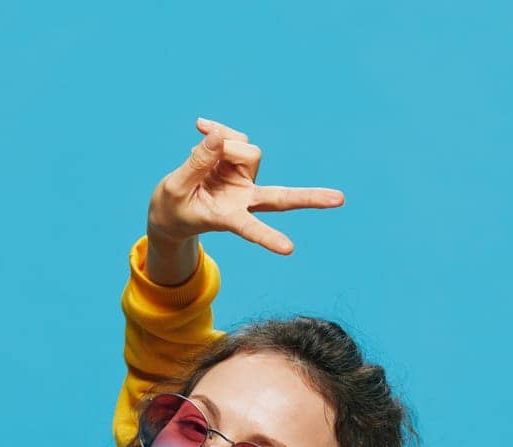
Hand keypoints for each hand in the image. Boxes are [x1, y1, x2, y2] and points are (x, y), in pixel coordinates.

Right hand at [147, 115, 344, 256]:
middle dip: (309, 198)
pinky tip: (200, 129)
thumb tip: (219, 134)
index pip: (251, 228)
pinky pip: (235, 136)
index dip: (267, 237)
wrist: (172, 207)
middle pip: (281, 198)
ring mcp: (245, 181)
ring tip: (198, 153)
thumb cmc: (172, 207)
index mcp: (228, 218)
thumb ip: (196, 163)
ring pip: (247, 150)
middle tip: (340, 200)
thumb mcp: (174, 187)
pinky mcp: (240, 161)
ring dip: (223, 145)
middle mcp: (244, 201)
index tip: (288, 250)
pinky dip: (217, 130)